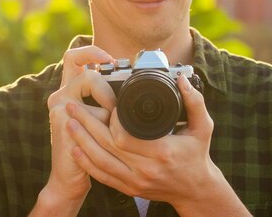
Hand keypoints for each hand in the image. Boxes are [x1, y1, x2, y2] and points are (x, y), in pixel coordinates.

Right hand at [44, 46, 116, 201]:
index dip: (91, 52)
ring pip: (91, 93)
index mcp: (69, 90)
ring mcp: (59, 108)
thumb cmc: (91, 147)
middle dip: (106, 89)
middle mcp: (60, 95)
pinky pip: (93, 115)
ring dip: (108, 107)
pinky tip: (107, 138)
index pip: (74, 57)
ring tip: (113, 124)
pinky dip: (105, 125)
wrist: (69, 178)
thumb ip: (107, 99)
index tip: (110, 60)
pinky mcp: (63, 122)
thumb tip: (132, 86)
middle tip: (115, 107)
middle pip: (86, 74)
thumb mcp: (99, 118)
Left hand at [65, 74, 223, 207]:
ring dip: (81, 141)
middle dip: (87, 124)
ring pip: (100, 162)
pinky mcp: (129, 188)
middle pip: (107, 146)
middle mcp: (146, 169)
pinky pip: (102, 176)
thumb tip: (182, 80)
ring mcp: (135, 181)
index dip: (111, 120)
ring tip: (69, 122)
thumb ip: (195, 102)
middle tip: (73, 106)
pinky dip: (86, 162)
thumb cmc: (197, 155)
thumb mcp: (203, 127)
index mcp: (162, 152)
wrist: (195, 190)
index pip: (126, 136)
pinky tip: (75, 149)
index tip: (107, 104)